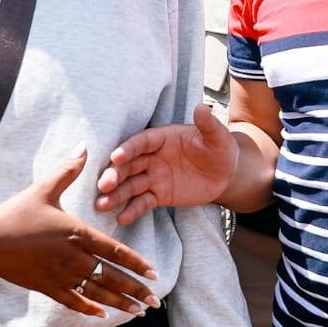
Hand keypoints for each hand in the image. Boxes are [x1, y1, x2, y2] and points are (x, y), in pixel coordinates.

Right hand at [0, 144, 159, 316]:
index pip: (116, 251)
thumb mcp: (44, 188)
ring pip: (98, 293)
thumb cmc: (17, 212)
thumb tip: (85, 146)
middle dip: (136, 290)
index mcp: (77, 233)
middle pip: (112, 277)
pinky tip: (103, 316)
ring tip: (138, 312)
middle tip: (155, 301)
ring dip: (120, 303)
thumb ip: (68, 169)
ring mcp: (61, 275)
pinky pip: (74, 301)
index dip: (137, 264)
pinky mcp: (47, 287)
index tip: (155, 274)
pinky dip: (90, 310)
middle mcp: (74, 257)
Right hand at [94, 103, 239, 223]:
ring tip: (101, 205)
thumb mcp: (218, 138)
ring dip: (116, 194)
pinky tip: (121, 218)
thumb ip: (209, 125)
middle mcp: (152, 157)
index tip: (116, 157)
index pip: (141, 142)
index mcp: (162, 138)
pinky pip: (143, 203)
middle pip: (129, 165)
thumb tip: (203, 108)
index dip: (128, 149)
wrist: (226, 174)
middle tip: (103, 185)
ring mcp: (154, 177)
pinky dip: (132, 210)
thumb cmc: (220, 150)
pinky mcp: (158, 195)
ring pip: (131, 185)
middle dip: (115, 174)